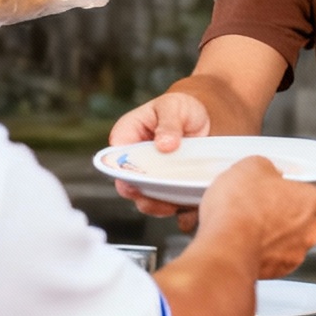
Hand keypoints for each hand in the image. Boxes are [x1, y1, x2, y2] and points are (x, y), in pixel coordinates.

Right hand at [111, 90, 212, 218]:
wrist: (201, 117)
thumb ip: (168, 123)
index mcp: (126, 137)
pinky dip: (179, 208)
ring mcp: (150, 177)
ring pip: (147, 201)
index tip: (140, 181)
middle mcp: (133, 161)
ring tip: (179, 201)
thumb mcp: (173, 107)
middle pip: (128, 187)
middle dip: (144, 195)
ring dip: (162, 206)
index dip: (124, 174)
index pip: (114, 160)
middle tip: (164, 196)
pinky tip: (191, 204)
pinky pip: (168, 205)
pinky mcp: (167, 188)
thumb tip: (164, 144)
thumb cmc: (179, 107)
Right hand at [193, 156, 315, 279]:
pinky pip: (274, 260)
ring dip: (275, 236)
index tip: (295, 195)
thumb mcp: (252, 166)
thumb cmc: (241, 207)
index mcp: (311, 202)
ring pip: (291, 244)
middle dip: (288, 217)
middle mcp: (308, 231)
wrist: (226, 243)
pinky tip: (244, 242)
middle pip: (307, 223)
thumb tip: (265, 173)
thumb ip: (268, 170)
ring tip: (250, 226)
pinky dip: (263, 253)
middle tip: (265, 207)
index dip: (309, 198)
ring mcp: (294, 254)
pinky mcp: (276, 272)